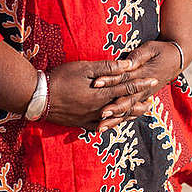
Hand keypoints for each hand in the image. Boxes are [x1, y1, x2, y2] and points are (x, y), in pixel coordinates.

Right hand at [44, 60, 158, 128]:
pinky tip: (115, 124)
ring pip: (114, 118)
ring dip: (128, 114)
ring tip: (139, 113)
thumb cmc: (61, 78)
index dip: (141, 84)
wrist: (37, 97)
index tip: (153, 81)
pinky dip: (110, 124)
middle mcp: (98, 109)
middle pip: (124, 106)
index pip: (126, 88)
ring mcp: (89, 118)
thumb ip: (108, 67)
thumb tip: (128, 65)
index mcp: (101, 94)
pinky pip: (100, 126)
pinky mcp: (80, 123)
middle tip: (151, 103)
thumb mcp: (85, 68)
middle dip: (138, 103)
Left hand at [89, 41, 182, 131]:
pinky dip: (122, 120)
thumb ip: (138, 56)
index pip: (125, 78)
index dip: (110, 80)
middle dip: (113, 108)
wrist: (176, 59)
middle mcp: (145, 88)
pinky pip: (133, 112)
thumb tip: (127, 64)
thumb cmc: (161, 51)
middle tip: (100, 114)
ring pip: (129, 110)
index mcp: (144, 74)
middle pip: (127, 100)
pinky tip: (111, 127)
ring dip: (115, 119)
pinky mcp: (143, 99)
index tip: (96, 83)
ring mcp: (145, 96)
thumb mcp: (150, 49)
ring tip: (101, 128)